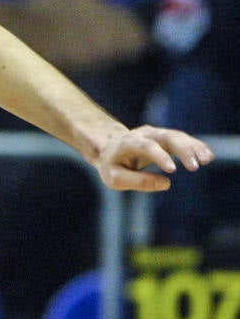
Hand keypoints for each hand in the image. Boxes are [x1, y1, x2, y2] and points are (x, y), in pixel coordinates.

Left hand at [92, 125, 213, 191]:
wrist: (110, 149)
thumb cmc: (112, 166)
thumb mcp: (115, 178)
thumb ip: (137, 182)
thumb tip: (165, 183)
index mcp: (127, 143)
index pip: (145, 146)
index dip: (159, 156)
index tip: (173, 170)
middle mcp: (143, 135)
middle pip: (165, 137)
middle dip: (182, 149)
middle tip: (195, 166)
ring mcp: (156, 134)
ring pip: (177, 136)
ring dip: (193, 147)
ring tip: (207, 159)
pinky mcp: (166, 138)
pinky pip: (183, 139)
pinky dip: (195, 146)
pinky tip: (208, 155)